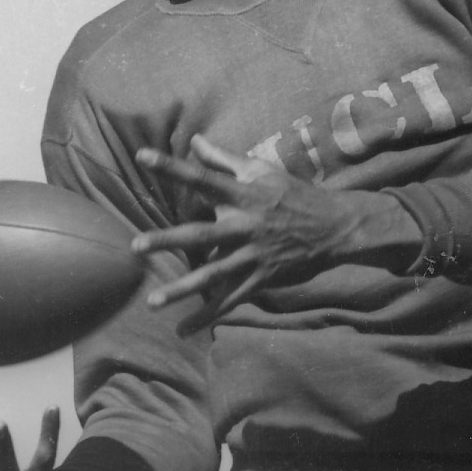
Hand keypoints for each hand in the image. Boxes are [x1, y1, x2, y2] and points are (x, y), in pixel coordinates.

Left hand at [132, 132, 414, 326]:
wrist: (335, 226)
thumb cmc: (294, 194)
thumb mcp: (262, 171)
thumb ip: (224, 158)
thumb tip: (195, 140)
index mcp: (242, 194)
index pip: (201, 177)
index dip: (172, 167)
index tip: (142, 156)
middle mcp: (244, 225)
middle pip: (200, 233)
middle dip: (168, 240)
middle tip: (136, 246)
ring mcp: (252, 255)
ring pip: (212, 275)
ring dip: (182, 290)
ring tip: (152, 302)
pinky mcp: (261, 278)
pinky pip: (230, 300)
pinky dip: (207, 316)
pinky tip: (183, 330)